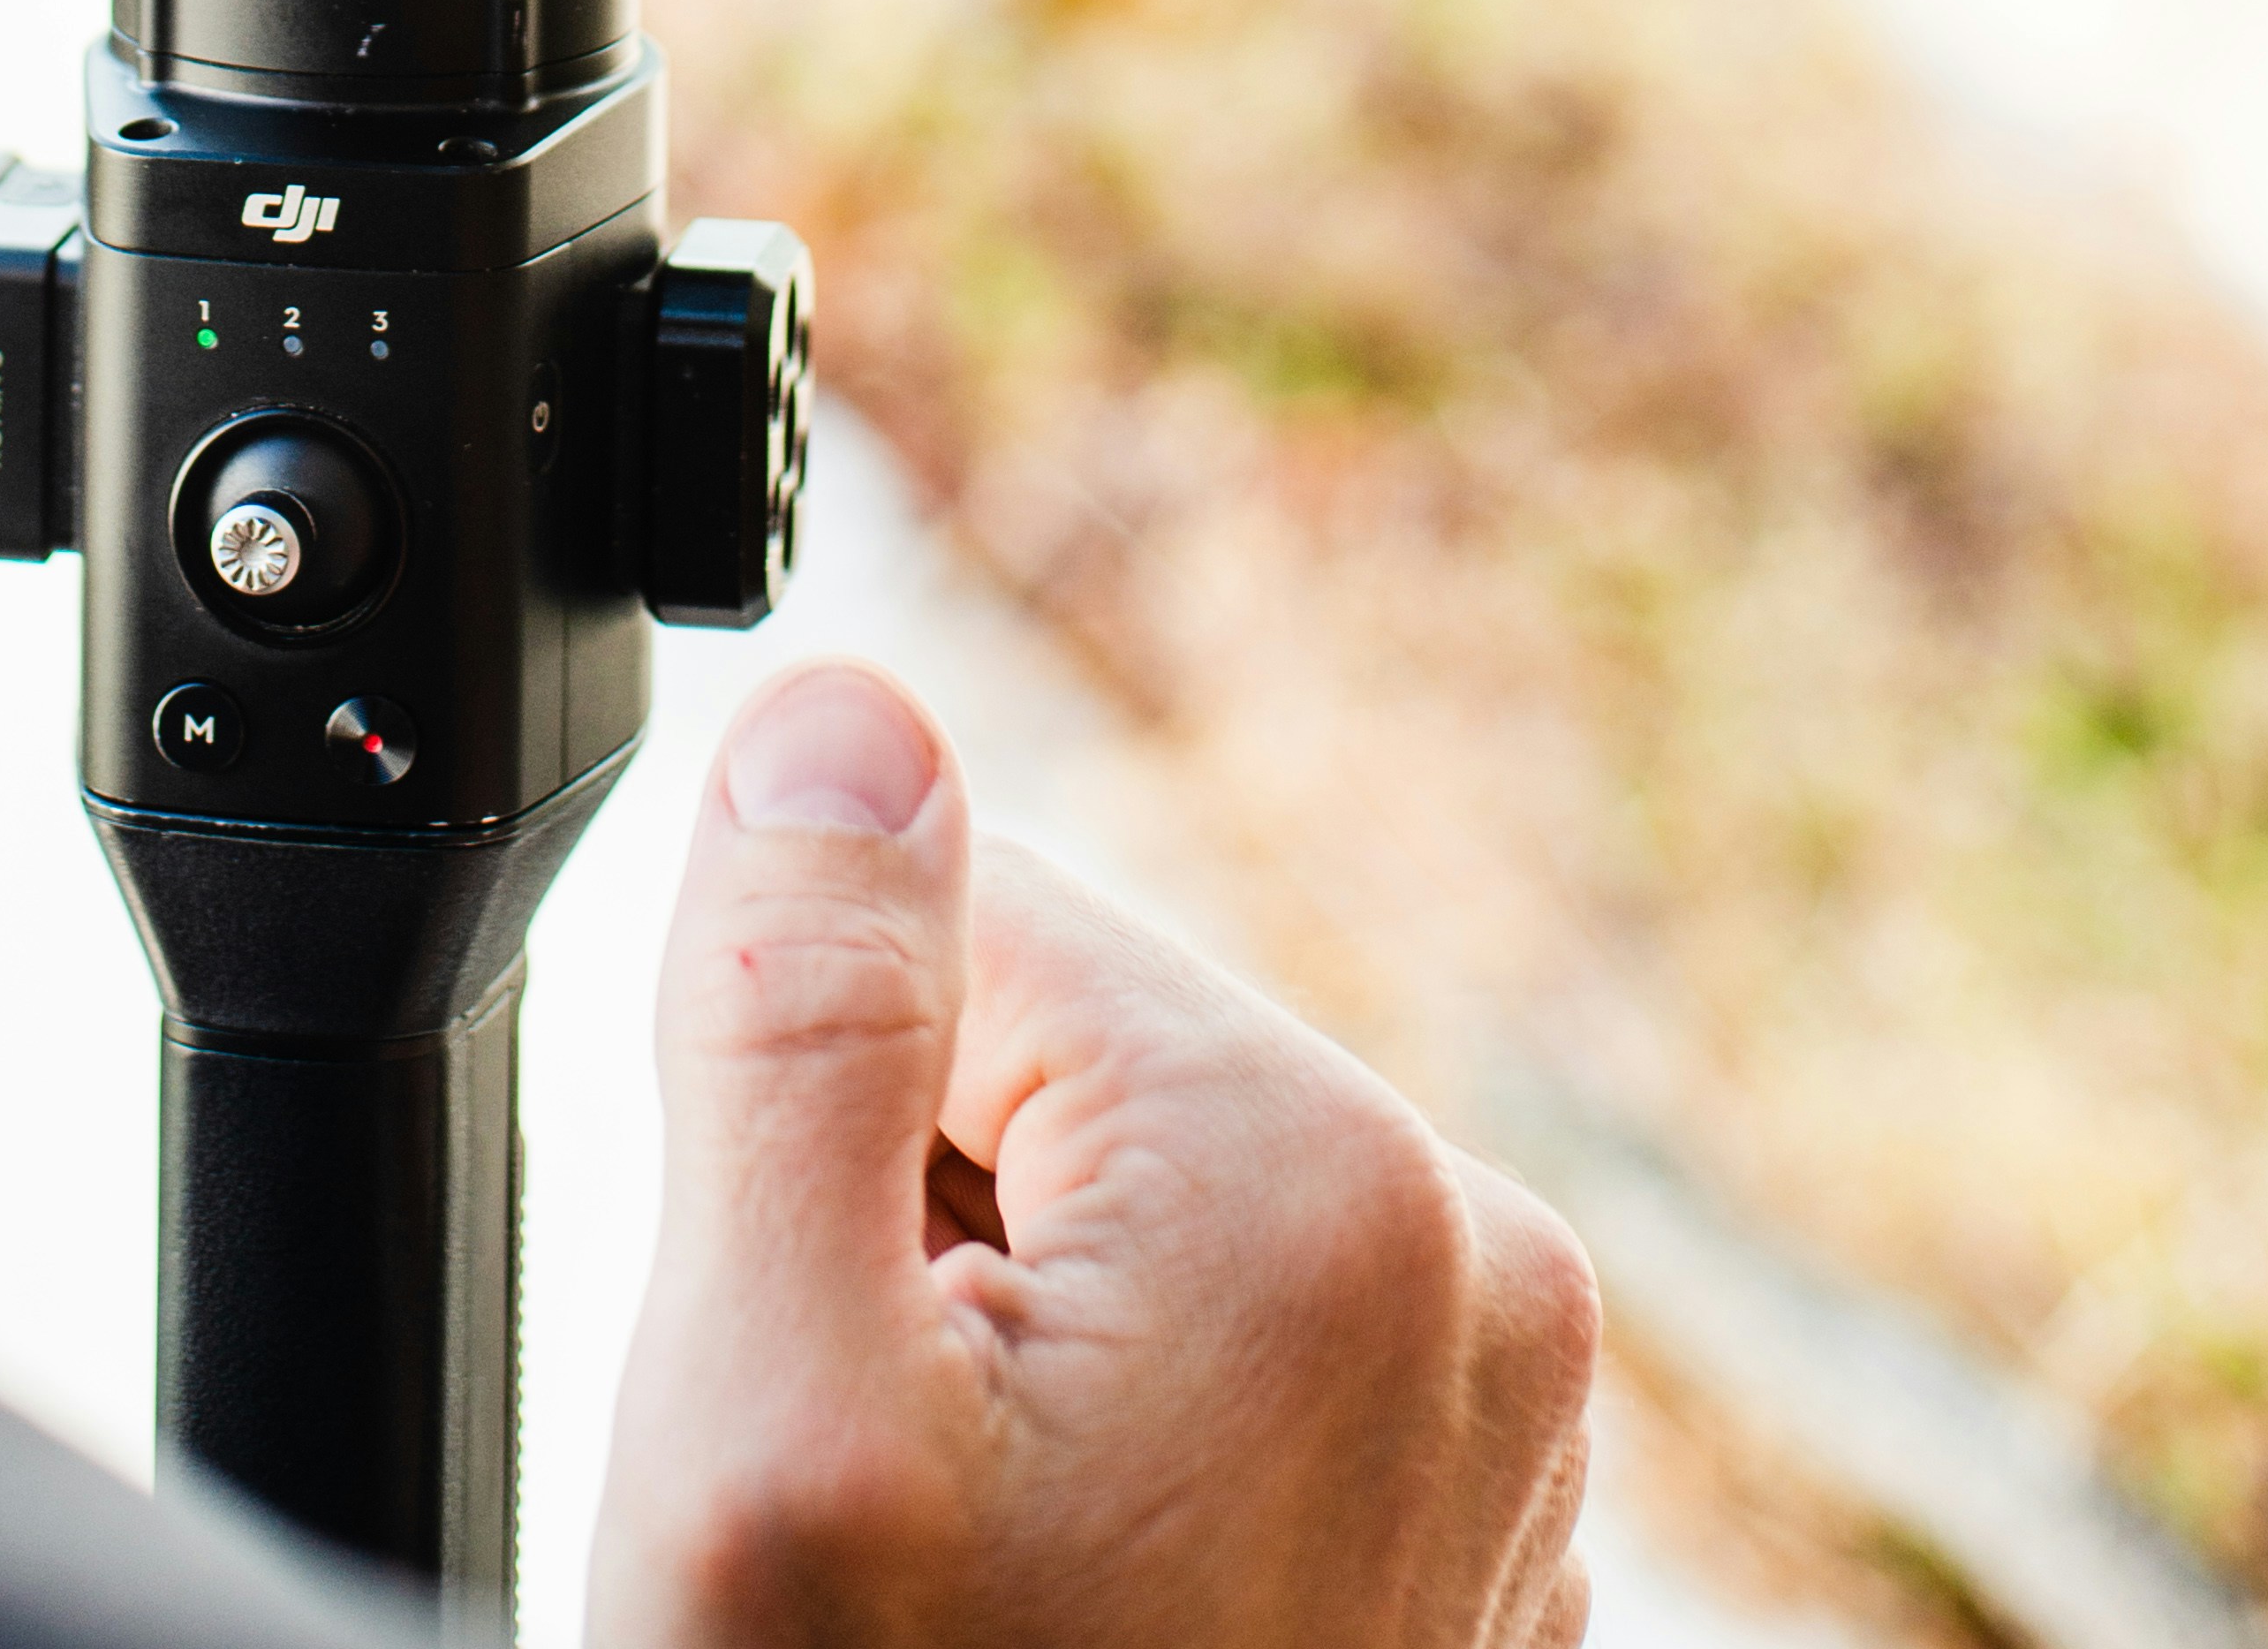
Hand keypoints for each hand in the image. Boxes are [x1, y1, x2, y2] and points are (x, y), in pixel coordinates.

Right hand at [587, 664, 1595, 1648]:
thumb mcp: (772, 1410)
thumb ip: (797, 1004)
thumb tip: (847, 712)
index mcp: (1329, 1179)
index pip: (957, 910)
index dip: (813, 1112)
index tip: (833, 1363)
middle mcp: (1477, 1270)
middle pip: (1049, 1063)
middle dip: (909, 1235)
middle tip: (897, 1521)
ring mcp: (1495, 1430)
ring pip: (1111, 1218)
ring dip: (991, 1363)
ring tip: (974, 1600)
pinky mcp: (1454, 1538)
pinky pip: (1203, 1373)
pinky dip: (1093, 1475)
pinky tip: (1053, 1636)